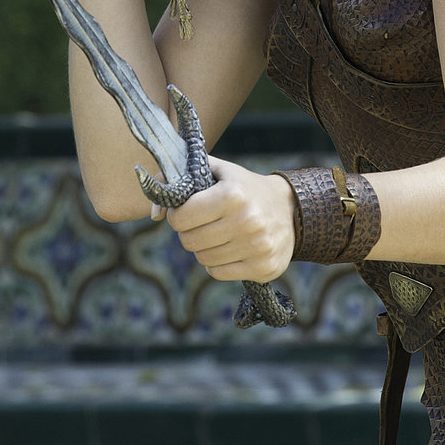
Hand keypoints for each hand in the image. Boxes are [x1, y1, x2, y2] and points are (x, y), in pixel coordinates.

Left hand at [164, 157, 294, 283]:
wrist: (290, 208)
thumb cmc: (242, 187)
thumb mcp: (214, 171)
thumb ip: (176, 180)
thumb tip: (154, 214)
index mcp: (232, 195)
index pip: (181, 218)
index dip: (178, 215)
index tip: (189, 210)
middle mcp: (247, 221)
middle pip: (189, 242)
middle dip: (190, 232)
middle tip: (204, 223)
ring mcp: (258, 247)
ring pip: (203, 259)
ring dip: (204, 248)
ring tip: (220, 234)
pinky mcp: (264, 268)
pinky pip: (218, 273)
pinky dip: (218, 263)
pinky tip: (232, 248)